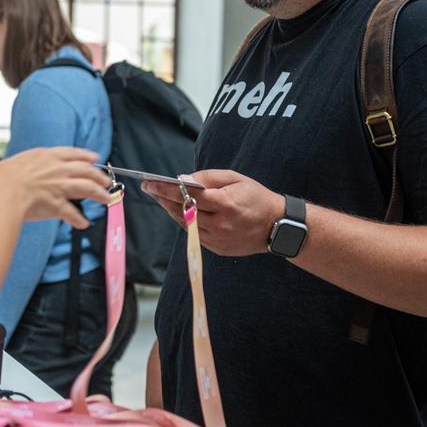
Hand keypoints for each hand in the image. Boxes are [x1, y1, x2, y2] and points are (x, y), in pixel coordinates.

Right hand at [0, 147, 109, 228]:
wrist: (1, 191)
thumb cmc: (0, 178)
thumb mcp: (15, 162)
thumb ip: (27, 165)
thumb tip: (21, 170)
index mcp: (46, 156)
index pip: (72, 153)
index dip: (85, 156)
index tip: (94, 158)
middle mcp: (57, 169)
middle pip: (86, 170)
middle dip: (99, 176)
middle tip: (106, 181)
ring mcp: (59, 186)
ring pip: (87, 188)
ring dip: (100, 194)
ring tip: (107, 199)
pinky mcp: (57, 204)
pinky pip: (73, 213)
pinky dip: (79, 220)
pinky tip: (84, 224)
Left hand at [142, 169, 283, 256]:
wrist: (276, 226)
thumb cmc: (256, 197)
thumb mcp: (236, 179)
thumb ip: (208, 177)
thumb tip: (183, 179)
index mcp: (226, 204)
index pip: (189, 195)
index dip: (167, 189)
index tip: (150, 183)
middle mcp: (220, 224)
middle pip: (183, 210)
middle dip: (163, 198)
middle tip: (150, 187)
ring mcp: (218, 239)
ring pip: (185, 223)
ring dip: (171, 210)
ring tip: (162, 197)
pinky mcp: (217, 248)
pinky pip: (193, 234)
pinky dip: (184, 221)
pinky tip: (180, 210)